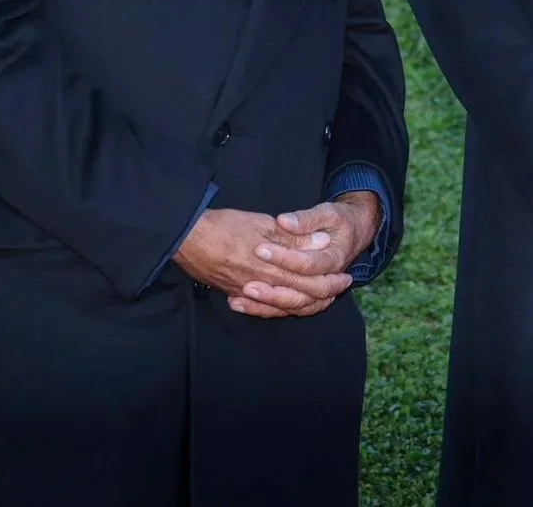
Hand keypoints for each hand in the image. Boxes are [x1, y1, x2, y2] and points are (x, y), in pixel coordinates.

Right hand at [174, 207, 353, 315]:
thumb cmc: (225, 225)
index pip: (308, 281)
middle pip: (298, 297)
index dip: (329, 281)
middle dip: (323, 295)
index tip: (346, 277)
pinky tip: (283, 305)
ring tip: (321, 299)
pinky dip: (275, 308)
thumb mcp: (264, 224)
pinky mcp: (232, 292)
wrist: (186, 237)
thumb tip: (322, 242)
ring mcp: (245, 291)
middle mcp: (260, 283)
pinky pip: (259, 307)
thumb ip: (294, 236)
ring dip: (304, 303)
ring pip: (280, 306)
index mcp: (271, 265)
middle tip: (341, 288)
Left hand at [226, 193, 381, 319]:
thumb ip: (306, 219)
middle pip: (302, 293)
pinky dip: (263, 310)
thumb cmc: (340, 220)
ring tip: (240, 298)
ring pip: (293, 306)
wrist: (355, 232)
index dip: (284, 258)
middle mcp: (327, 280)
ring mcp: (316, 291)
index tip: (260, 249)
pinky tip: (240, 304)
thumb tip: (284, 222)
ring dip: (266, 305)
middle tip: (248, 284)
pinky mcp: (305, 296)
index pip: (308, 264)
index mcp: (334, 258)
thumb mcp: (328, 212)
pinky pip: (285, 310)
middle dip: (273, 290)